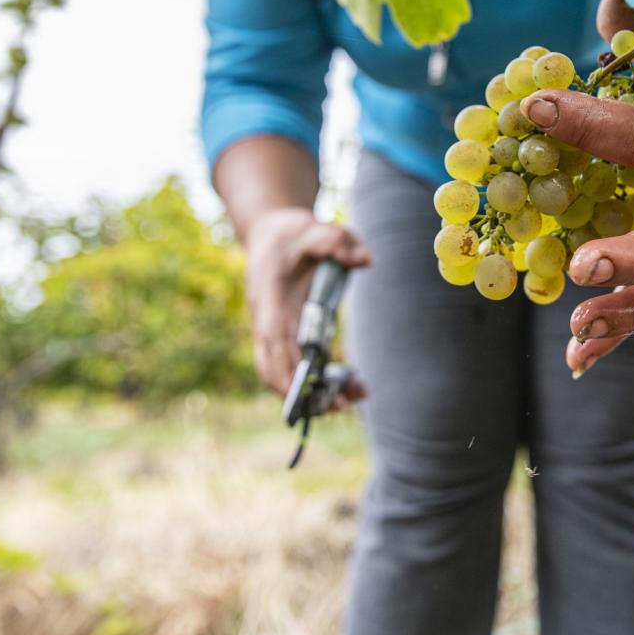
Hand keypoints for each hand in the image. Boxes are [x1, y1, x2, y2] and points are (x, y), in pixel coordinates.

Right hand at [244, 207, 371, 401]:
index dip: (282, 366)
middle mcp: (268, 320)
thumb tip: (366, 260)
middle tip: (339, 405)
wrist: (269, 233)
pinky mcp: (289, 336)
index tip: (299, 390)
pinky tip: (352, 385)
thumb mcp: (314, 228)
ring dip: (313, 392)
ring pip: (285, 373)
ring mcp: (276, 331)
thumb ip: (337, 241)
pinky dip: (320, 381)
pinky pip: (299, 366)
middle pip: (275, 365)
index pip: (271, 336)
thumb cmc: (291, 234)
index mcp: (268, 296)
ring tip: (354, 398)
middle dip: (301, 391)